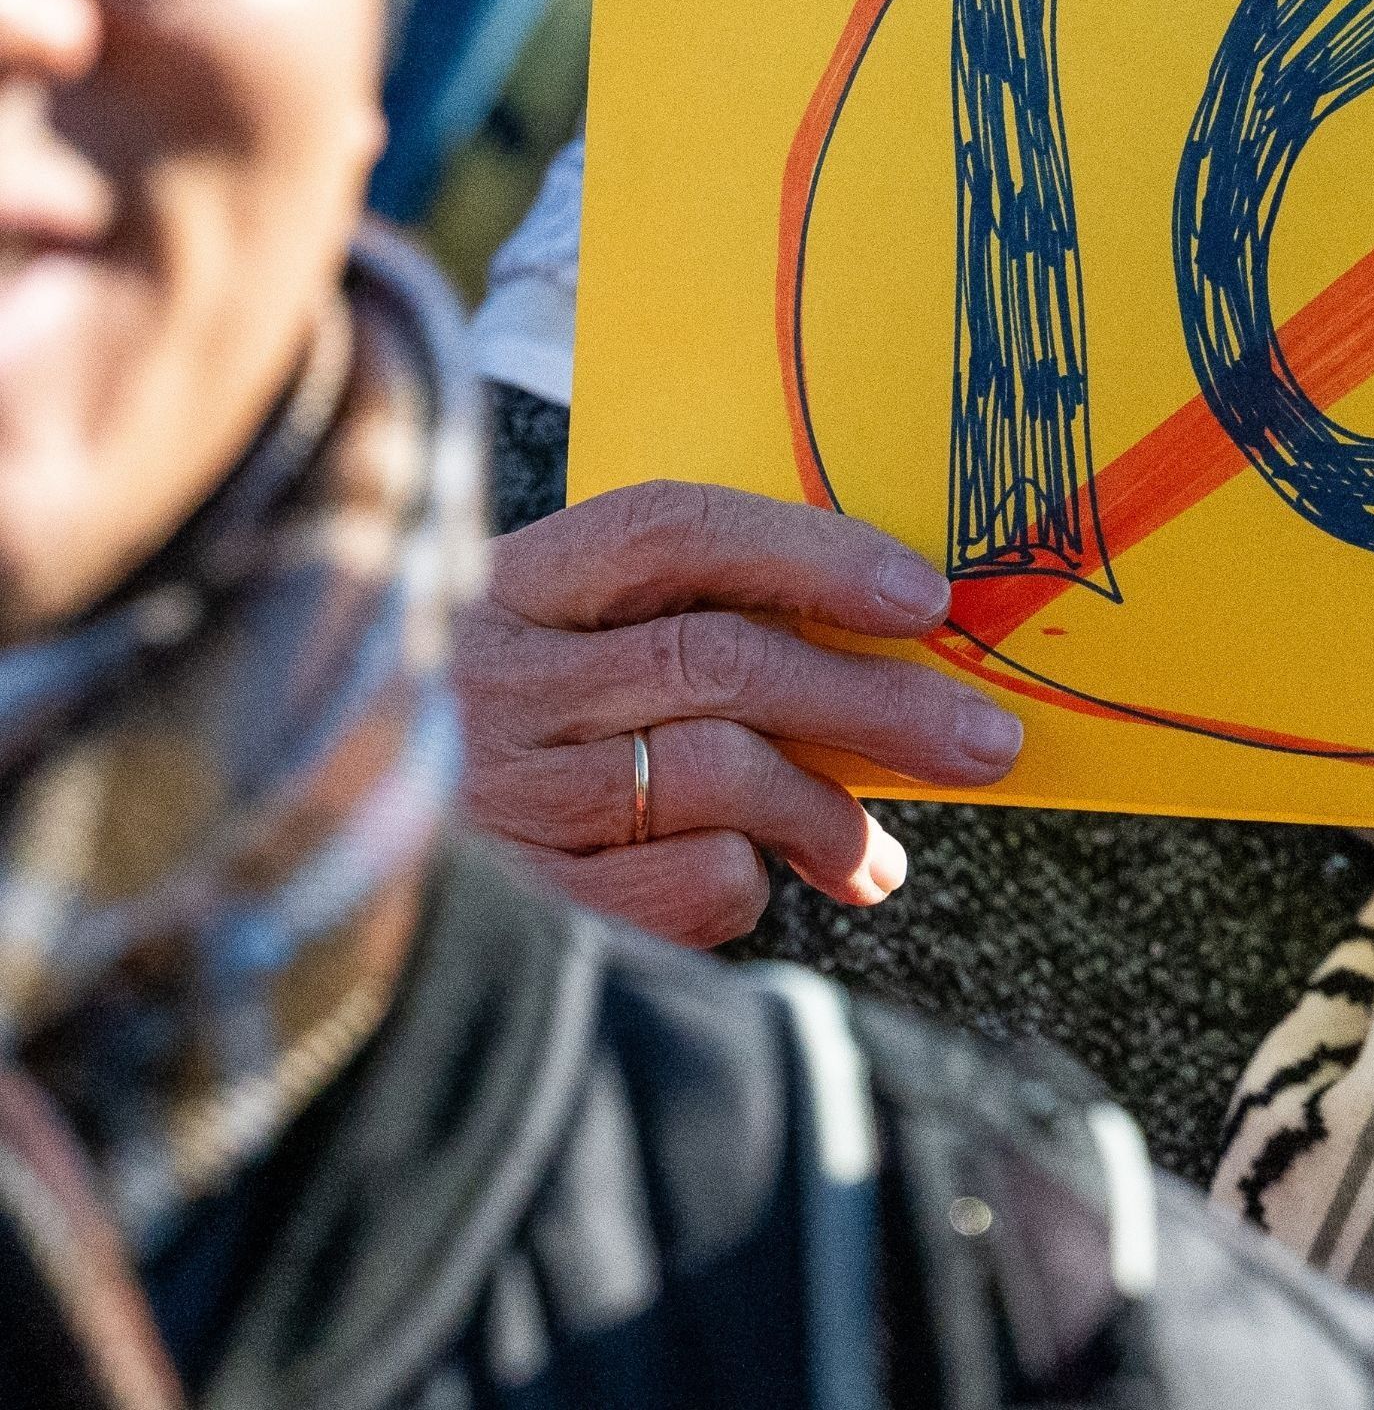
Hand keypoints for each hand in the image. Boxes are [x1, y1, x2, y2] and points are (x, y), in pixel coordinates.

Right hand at [457, 479, 1022, 947]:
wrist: (334, 853)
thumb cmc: (499, 733)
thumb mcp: (556, 644)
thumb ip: (677, 623)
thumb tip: (883, 647)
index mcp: (514, 580)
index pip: (674, 528)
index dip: (812, 555)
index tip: (924, 598)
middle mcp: (495, 677)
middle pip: (722, 659)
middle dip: (877, 702)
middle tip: (981, 742)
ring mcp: (496, 792)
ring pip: (718, 772)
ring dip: (827, 813)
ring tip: (871, 853)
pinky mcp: (514, 903)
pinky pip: (682, 881)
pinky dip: (744, 881)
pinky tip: (754, 882)